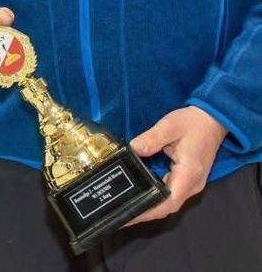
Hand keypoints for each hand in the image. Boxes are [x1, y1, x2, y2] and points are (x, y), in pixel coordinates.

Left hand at [127, 105, 226, 223]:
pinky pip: (171, 193)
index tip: (130, 215)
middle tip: (121, 214)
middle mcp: (192, 184)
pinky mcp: (188, 179)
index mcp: (189, 174)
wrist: (212, 120)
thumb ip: (150, 138)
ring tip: (127, 207)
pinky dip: (156, 197)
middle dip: (146, 212)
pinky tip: (141, 194)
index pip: (169, 201)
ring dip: (151, 206)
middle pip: (168, 206)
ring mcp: (192, 184)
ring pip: (170, 202)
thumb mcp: (169, 126)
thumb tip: (132, 149)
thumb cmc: (192, 122)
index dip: (150, 211)